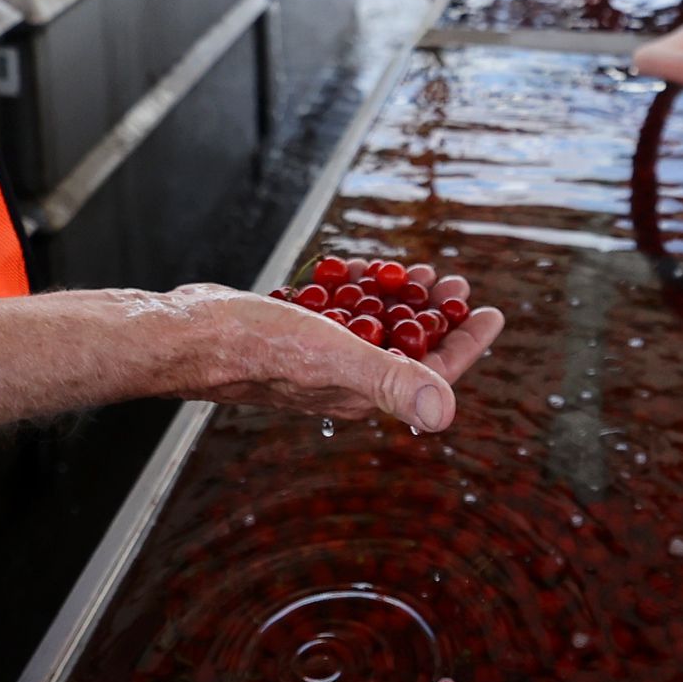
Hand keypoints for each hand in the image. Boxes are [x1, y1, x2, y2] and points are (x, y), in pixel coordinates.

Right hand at [171, 283, 505, 432]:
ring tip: (418, 270)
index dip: (468, 343)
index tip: (493, 312)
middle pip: (408, 347)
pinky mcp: (293, 337)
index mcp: (364, 394)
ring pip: (373, 327)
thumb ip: (391, 381)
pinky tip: (357, 269)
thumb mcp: (334, 355)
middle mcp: (345, 381)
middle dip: (436, 315)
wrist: (189, 337)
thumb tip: (447, 412)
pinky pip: (337, 314)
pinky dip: (354, 291)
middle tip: (454, 282)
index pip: (434, 373)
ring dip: (399, 299)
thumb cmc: (257, 349)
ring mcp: (318, 359)